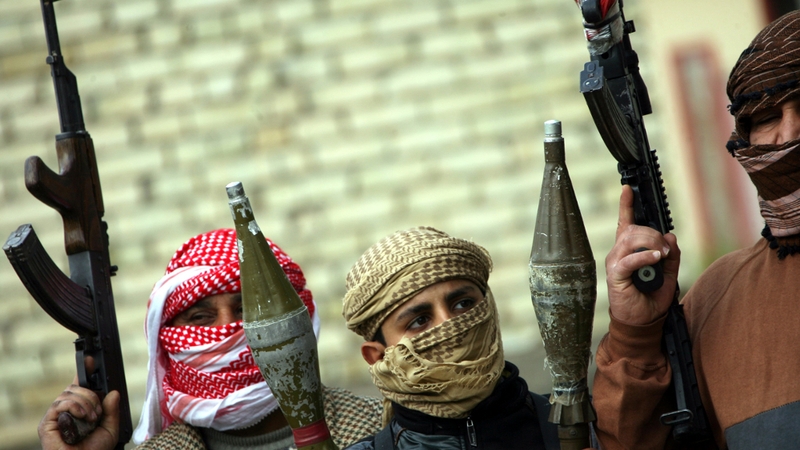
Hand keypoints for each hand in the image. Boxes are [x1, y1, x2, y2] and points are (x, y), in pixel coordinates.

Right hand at [38, 374, 118, 449]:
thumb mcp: (110, 429)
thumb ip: (112, 411)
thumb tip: (114, 392)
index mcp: (79, 410)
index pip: (79, 386)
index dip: (84, 372)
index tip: (89, 360)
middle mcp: (66, 411)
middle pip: (75, 388)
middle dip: (91, 396)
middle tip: (98, 413)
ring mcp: (55, 416)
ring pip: (68, 393)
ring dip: (85, 403)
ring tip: (92, 419)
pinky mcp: (47, 423)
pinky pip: (60, 403)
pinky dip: (74, 406)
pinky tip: (82, 416)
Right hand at [605, 185, 679, 324]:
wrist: (643, 321)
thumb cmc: (651, 298)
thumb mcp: (669, 273)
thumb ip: (671, 254)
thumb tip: (670, 236)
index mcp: (628, 249)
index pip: (625, 222)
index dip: (626, 204)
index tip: (628, 188)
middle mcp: (618, 252)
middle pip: (634, 229)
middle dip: (653, 234)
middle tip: (666, 251)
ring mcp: (615, 262)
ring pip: (631, 240)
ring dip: (651, 244)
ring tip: (662, 257)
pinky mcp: (616, 275)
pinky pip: (629, 259)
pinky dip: (644, 257)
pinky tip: (656, 258)